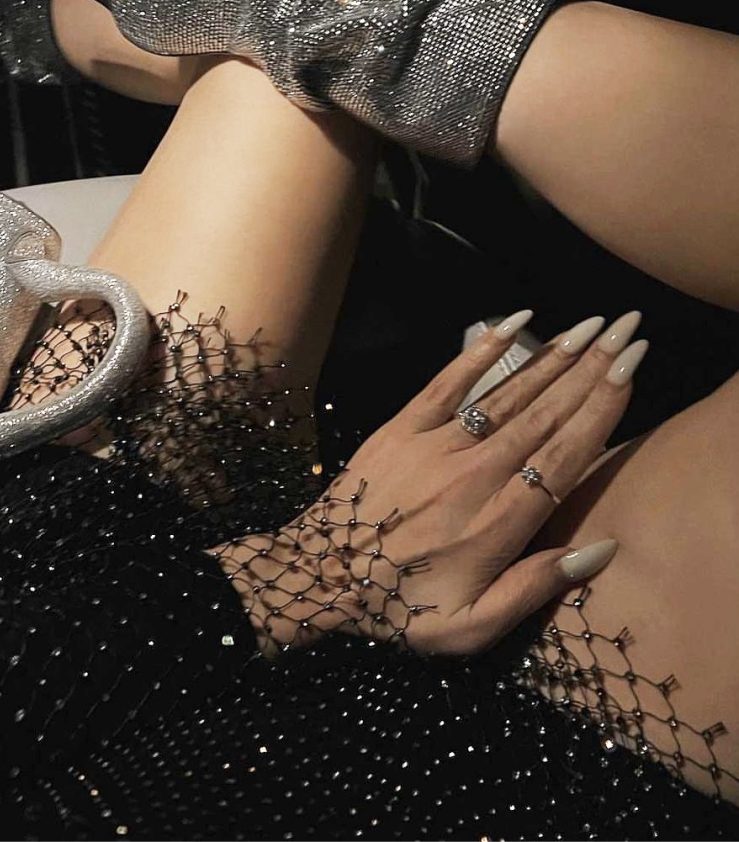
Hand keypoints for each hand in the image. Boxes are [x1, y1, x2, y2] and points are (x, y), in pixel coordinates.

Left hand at [213, 309, 646, 657]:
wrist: (317, 574)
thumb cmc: (398, 608)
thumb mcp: (468, 628)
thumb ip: (534, 589)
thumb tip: (602, 549)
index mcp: (497, 523)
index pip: (563, 457)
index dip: (601, 412)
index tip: (632, 373)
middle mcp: (473, 474)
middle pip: (546, 414)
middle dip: (593, 370)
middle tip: (630, 331)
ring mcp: (435, 443)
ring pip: (508, 393)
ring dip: (554, 356)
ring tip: (594, 325)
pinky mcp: (402, 425)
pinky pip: (448, 379)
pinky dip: (483, 348)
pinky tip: (518, 319)